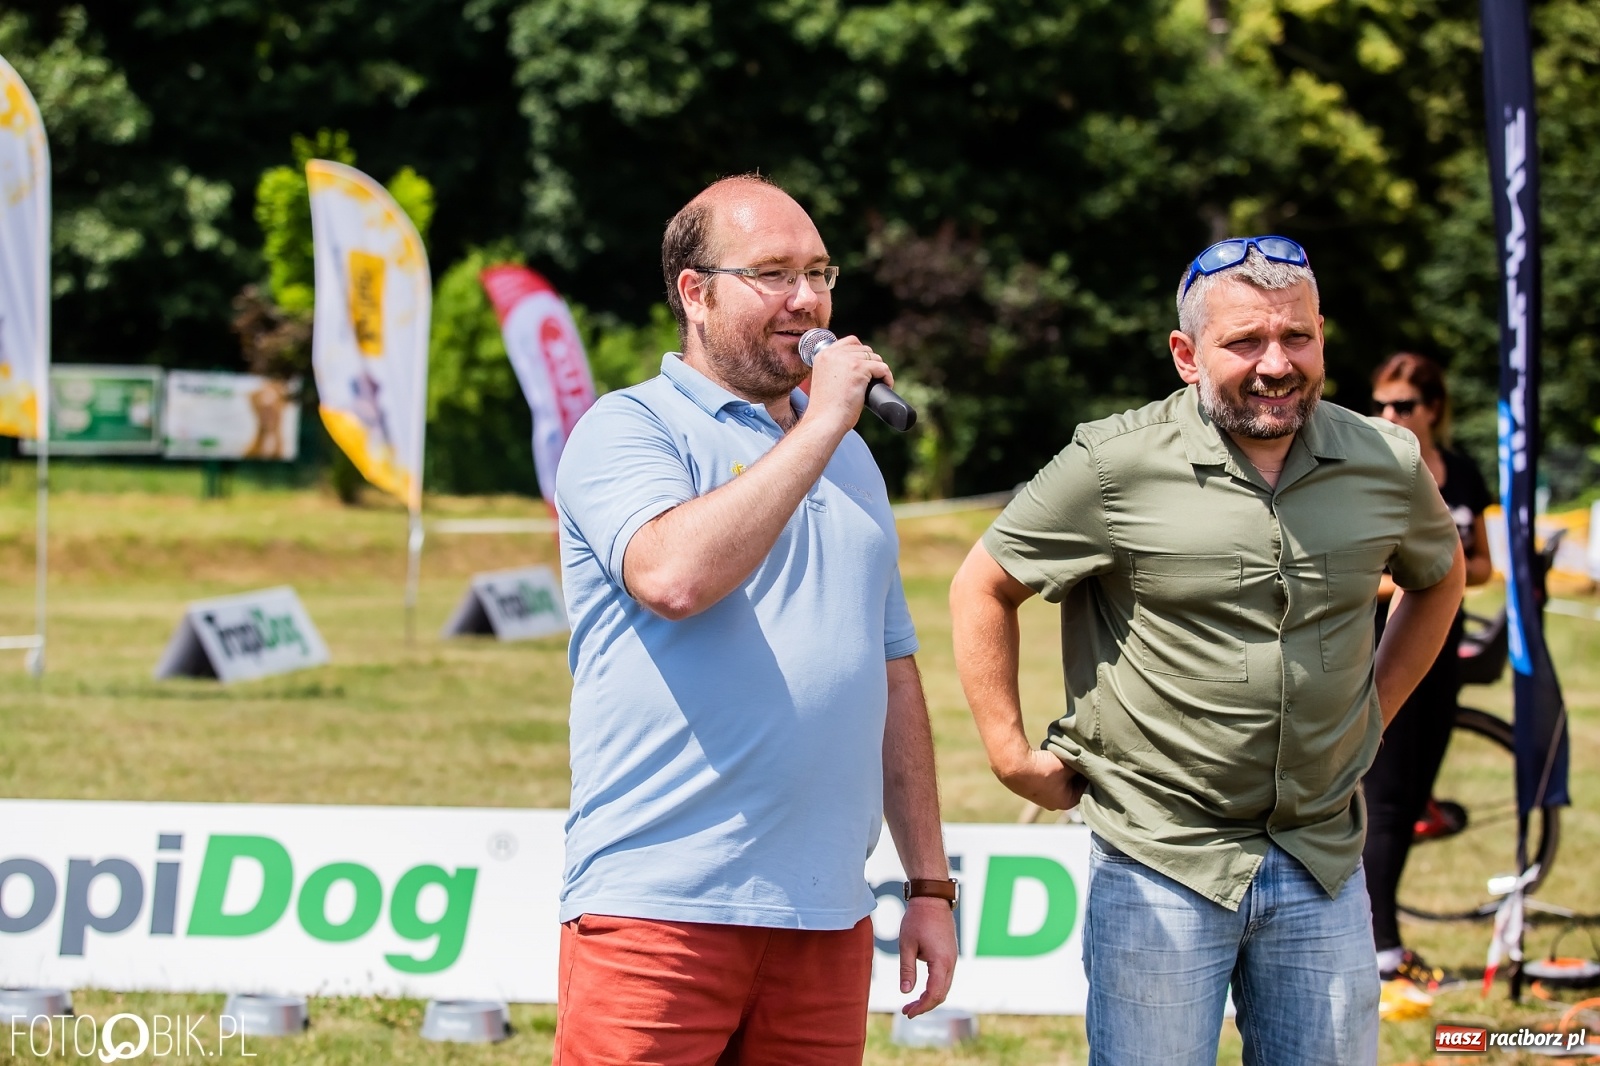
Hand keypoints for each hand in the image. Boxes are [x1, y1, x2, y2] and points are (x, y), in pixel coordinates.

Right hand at [805, 335, 891, 432]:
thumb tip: (859, 368)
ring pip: (875, 357)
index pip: (850, 341)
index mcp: (823, 355)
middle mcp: (833, 353)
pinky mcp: (859, 369)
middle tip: (872, 380)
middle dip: (871, 363)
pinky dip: (887, 377)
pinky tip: (886, 386)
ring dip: (880, 370)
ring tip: (878, 384)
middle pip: (864, 349)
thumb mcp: (826, 381)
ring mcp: (846, 360)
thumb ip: (836, 370)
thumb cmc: (826, 410)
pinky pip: (882, 368)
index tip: (865, 368)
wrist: (825, 421)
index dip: (861, 354)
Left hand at [898, 896, 955, 1017]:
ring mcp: (952, 958)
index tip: (907, 1012)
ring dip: (930, 997)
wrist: (932, 899)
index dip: (921, 1007)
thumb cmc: (917, 920)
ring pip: (944, 986)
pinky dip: (934, 987)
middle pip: (941, 994)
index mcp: (941, 962)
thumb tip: (906, 991)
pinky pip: (945, 977)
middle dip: (925, 1005)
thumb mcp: (907, 944)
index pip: (934, 994)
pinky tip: (921, 988)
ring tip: (912, 1002)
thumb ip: (907, 969)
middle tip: (907, 1010)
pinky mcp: (950, 954)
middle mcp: (951, 962)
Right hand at [996, 749, 1086, 810]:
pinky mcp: (1031, 788)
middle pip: (1072, 784)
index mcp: (1067, 802)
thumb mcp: (1069, 765)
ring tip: (1059, 756)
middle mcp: (1054, 803)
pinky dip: (1049, 768)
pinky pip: (1046, 777)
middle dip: (1074, 771)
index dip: (1089, 772)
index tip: (1089, 759)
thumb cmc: (1043, 768)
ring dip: (1061, 768)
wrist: (1013, 765)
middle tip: (1076, 756)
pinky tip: (1047, 758)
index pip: (1087, 787)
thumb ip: (1082, 765)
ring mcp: (1041, 797)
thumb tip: (1089, 762)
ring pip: (1059, 780)